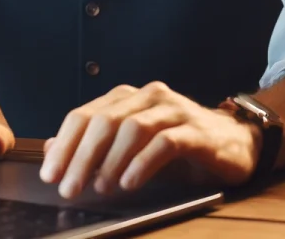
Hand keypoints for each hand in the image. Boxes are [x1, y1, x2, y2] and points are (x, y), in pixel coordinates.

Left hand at [40, 82, 261, 199]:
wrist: (233, 143)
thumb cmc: (179, 146)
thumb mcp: (131, 147)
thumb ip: (94, 146)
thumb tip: (50, 148)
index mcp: (132, 98)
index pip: (87, 114)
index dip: (65, 144)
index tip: (51, 175)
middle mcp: (152, 97)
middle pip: (107, 120)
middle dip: (82, 156)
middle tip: (70, 188)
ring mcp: (177, 111)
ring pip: (134, 128)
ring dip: (111, 161)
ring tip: (102, 188)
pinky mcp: (197, 132)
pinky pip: (165, 143)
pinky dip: (142, 164)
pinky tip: (130, 183)